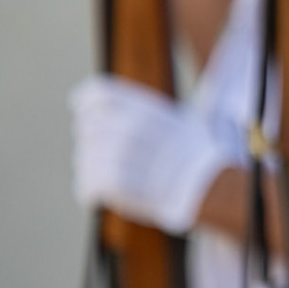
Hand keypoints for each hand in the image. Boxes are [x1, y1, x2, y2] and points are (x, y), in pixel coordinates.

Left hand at [70, 75, 230, 233]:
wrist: (207, 186)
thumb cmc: (196, 153)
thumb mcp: (179, 118)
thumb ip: (145, 111)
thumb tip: (120, 103)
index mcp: (143, 108)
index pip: (96, 93)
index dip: (83, 101)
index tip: (81, 109)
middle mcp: (127, 127)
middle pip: (85, 126)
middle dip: (91, 140)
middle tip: (105, 153)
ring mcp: (119, 155)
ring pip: (82, 157)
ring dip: (90, 167)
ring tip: (108, 176)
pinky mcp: (114, 183)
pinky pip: (85, 184)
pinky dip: (87, 191)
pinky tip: (96, 194)